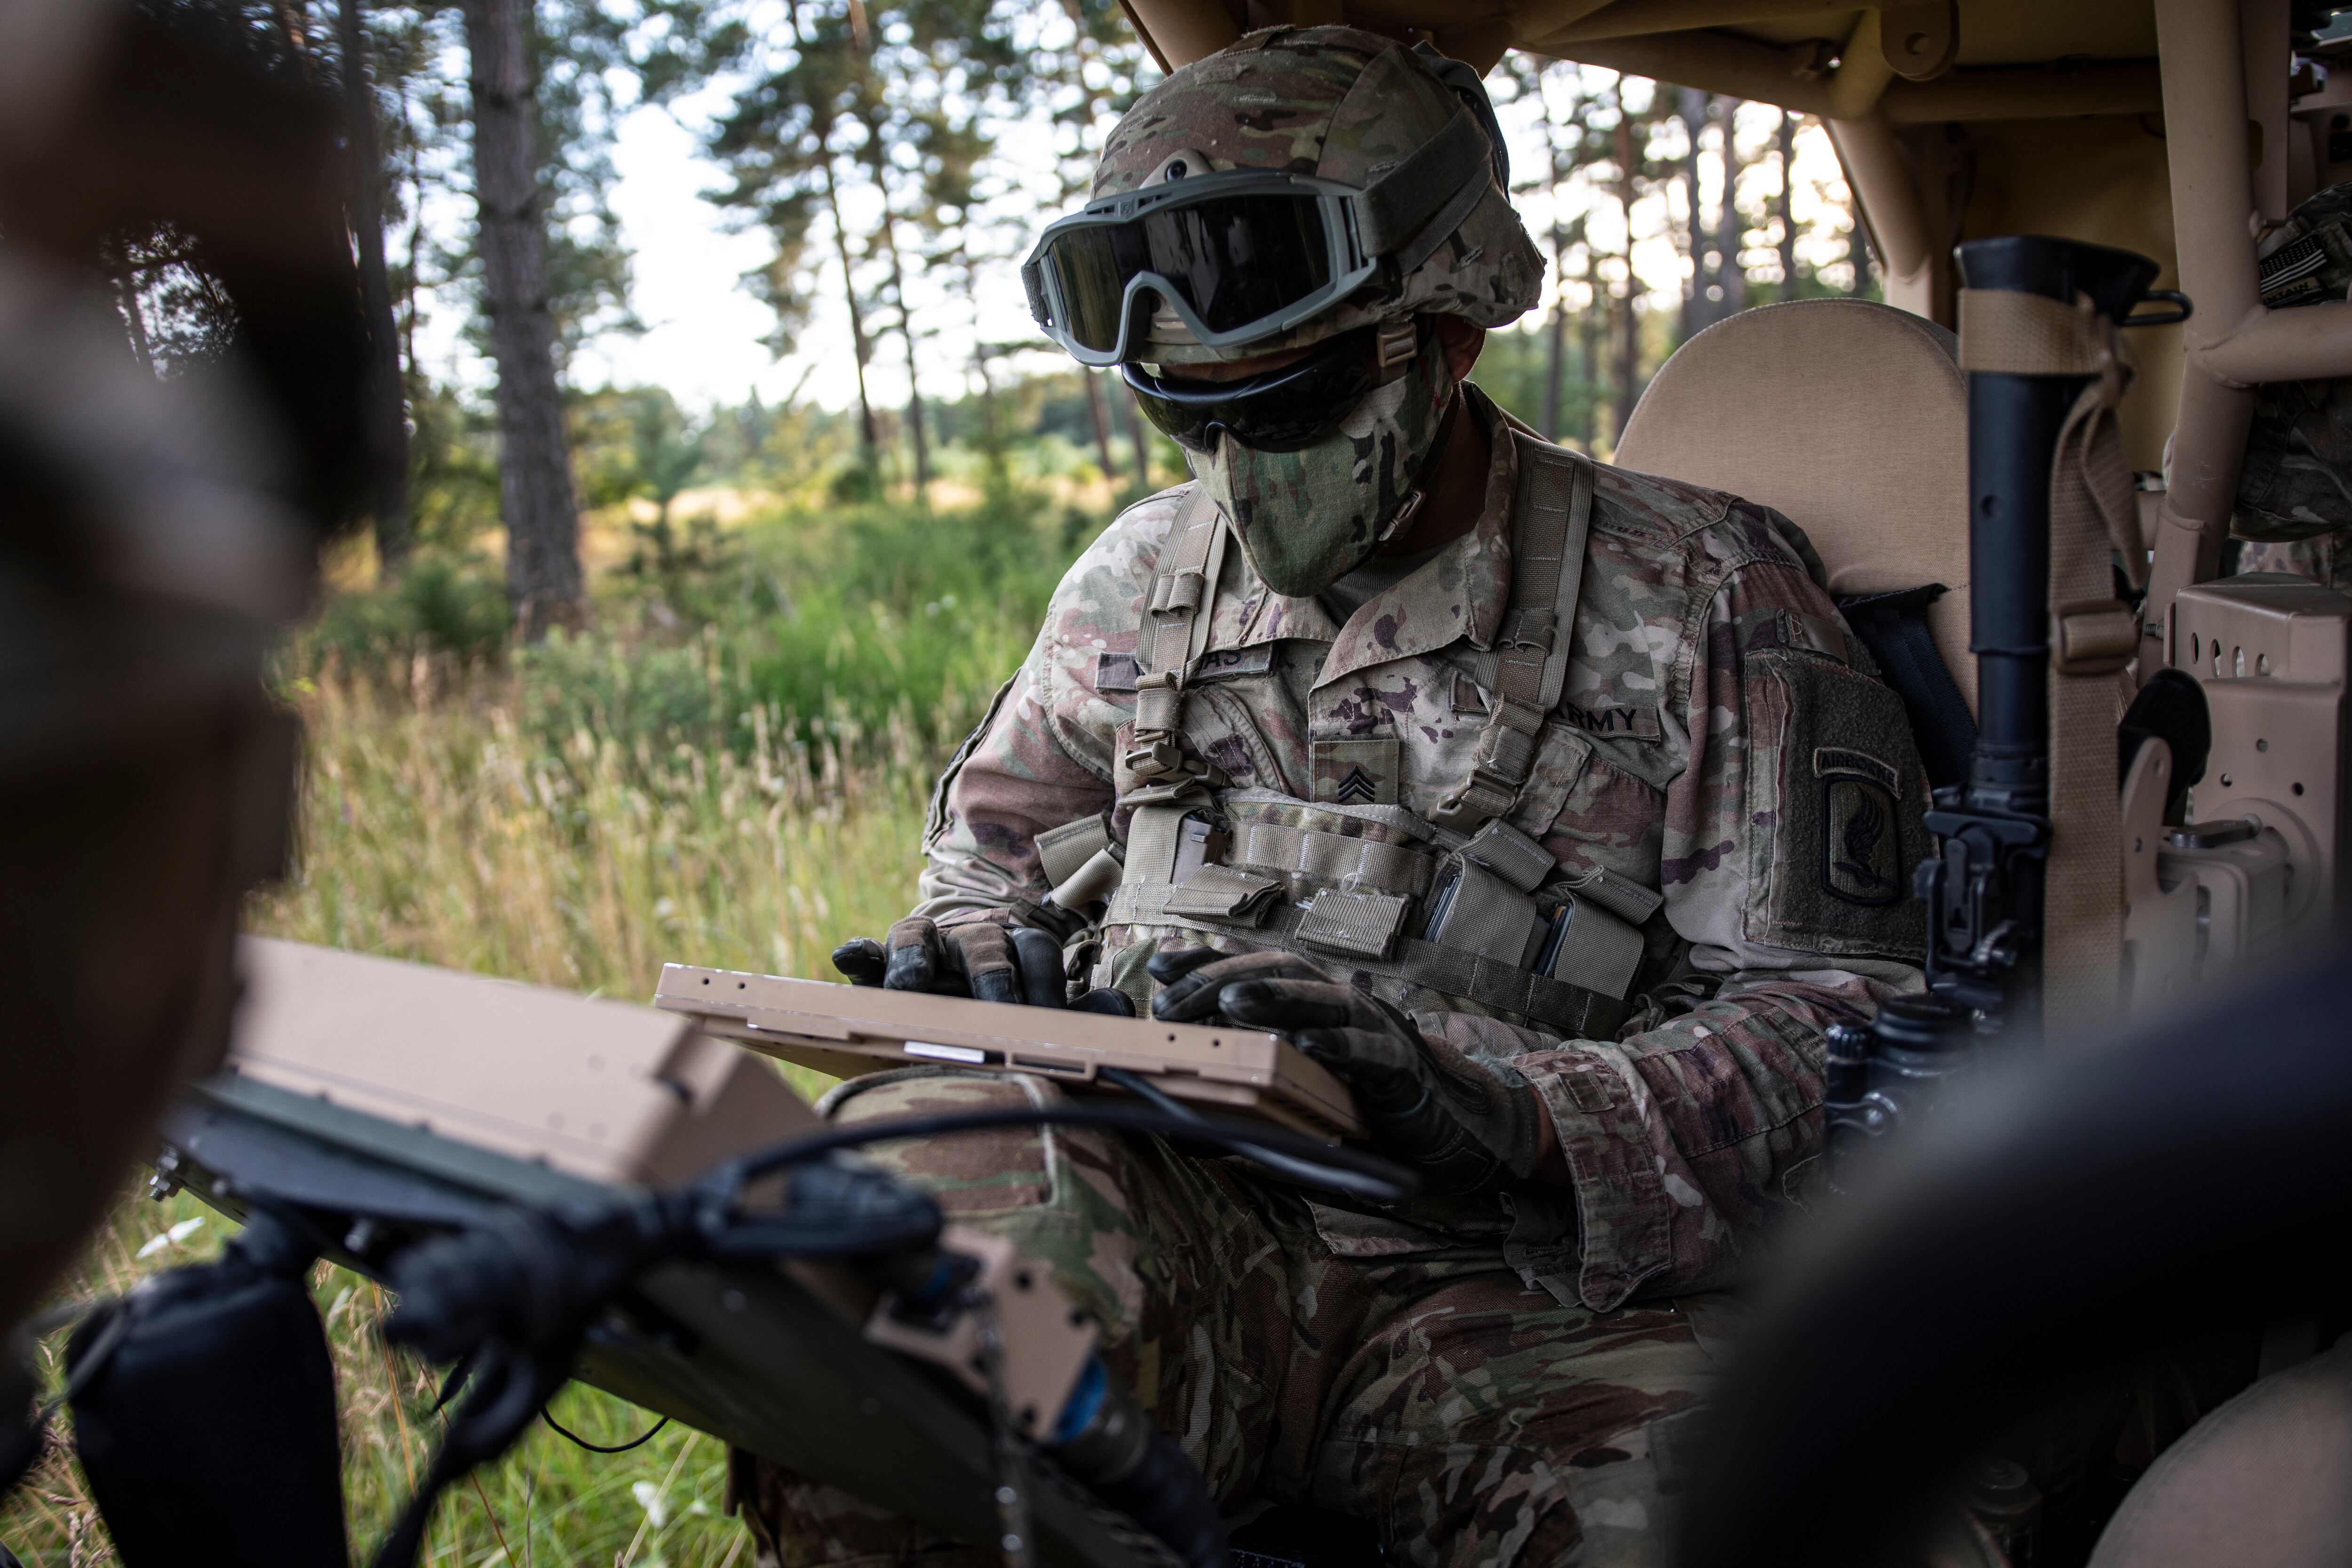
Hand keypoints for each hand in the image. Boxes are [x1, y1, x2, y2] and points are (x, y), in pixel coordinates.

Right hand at [833, 917, 1133, 1013]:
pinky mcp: (881, 965)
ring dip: (917, 957)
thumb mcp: (1042, 1012)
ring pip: (921, 937)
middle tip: (998, 1012)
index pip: (1036, 950)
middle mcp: (970, 940)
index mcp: (1016, 948)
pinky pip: (868, 953)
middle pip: (984, 944)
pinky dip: (860, 954)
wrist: (955, 1007)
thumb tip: (1120, 1010)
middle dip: (993, 978)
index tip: (1050, 1017)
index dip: (1045, 982)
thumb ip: (1079, 1012)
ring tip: (911, 982)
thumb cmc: (1006, 1012)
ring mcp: (924, 949)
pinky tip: (849, 957)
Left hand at [1148, 946, 1543, 1194]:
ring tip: (1232, 1001)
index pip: (1252, 969)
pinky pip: (1370, 1053)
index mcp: (1311, 1002)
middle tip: (1173, 999)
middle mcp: (1340, 1003)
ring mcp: (1373, 1030)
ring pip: (1322, 1001)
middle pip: (1279, 973)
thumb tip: (1179, 1116)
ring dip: (1275, 998)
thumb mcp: (1299, 1090)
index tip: (1159, 967)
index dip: (1206, 964)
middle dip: (1223, 980)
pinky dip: (1340, 1047)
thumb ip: (1249, 1089)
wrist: (1450, 1123)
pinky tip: (1310, 1047)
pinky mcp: (1402, 1068)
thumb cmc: (1364, 1104)